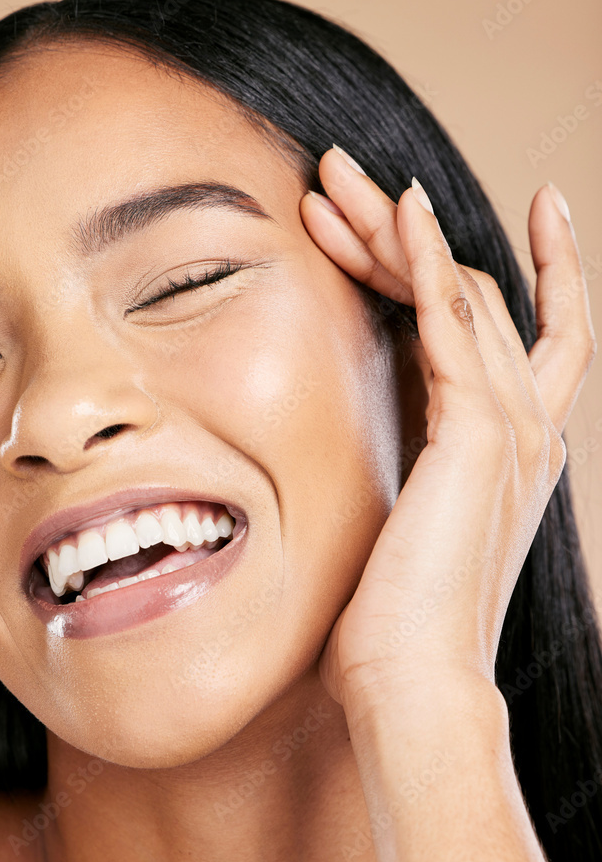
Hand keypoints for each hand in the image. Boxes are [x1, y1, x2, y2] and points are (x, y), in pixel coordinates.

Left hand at [300, 146, 595, 713]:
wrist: (413, 683)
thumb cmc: (396, 623)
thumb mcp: (406, 527)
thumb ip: (410, 473)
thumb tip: (373, 451)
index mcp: (511, 452)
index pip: (520, 333)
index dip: (520, 268)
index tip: (500, 210)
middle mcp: (527, 429)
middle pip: (480, 293)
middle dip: (409, 232)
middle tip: (351, 179)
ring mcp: (511, 428)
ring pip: (463, 291)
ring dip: (396, 229)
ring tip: (334, 178)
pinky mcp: (477, 435)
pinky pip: (454, 321)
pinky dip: (427, 258)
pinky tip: (395, 208)